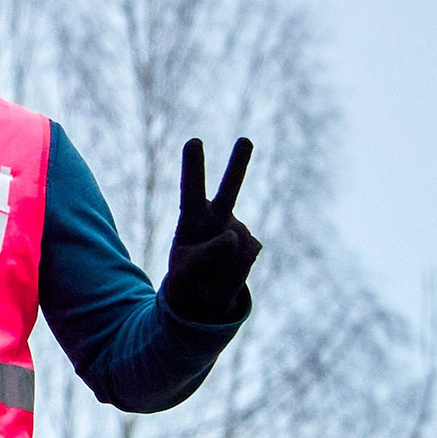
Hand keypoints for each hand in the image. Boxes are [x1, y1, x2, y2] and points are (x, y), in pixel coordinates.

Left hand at [164, 137, 261, 322]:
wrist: (205, 297)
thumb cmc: (187, 279)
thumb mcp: (186, 272)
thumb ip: (206, 254)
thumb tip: (234, 237)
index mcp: (191, 216)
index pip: (190, 189)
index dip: (193, 166)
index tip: (193, 141)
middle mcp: (215, 216)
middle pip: (229, 189)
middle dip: (238, 165)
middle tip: (245, 140)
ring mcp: (236, 229)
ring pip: (236, 242)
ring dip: (227, 259)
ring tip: (211, 273)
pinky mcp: (251, 246)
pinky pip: (246, 257)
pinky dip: (236, 271)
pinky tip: (226, 273)